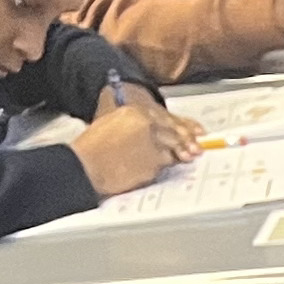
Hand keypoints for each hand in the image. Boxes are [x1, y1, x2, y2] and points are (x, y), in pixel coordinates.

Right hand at [71, 94, 201, 197]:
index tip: (191, 133)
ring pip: (172, 150)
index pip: (163, 118)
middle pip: (173, 133)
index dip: (178, 128)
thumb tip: (149, 134)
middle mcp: (146, 124)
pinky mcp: (154, 161)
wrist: (87, 165)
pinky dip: (161, 169)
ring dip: (176, 157)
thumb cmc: (93, 149)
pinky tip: (151, 170)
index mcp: (134, 112)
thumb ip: (133, 126)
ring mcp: (152, 143)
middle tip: (196, 149)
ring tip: (181, 160)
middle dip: (185, 142)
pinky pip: (165, 166)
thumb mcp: (111, 126)